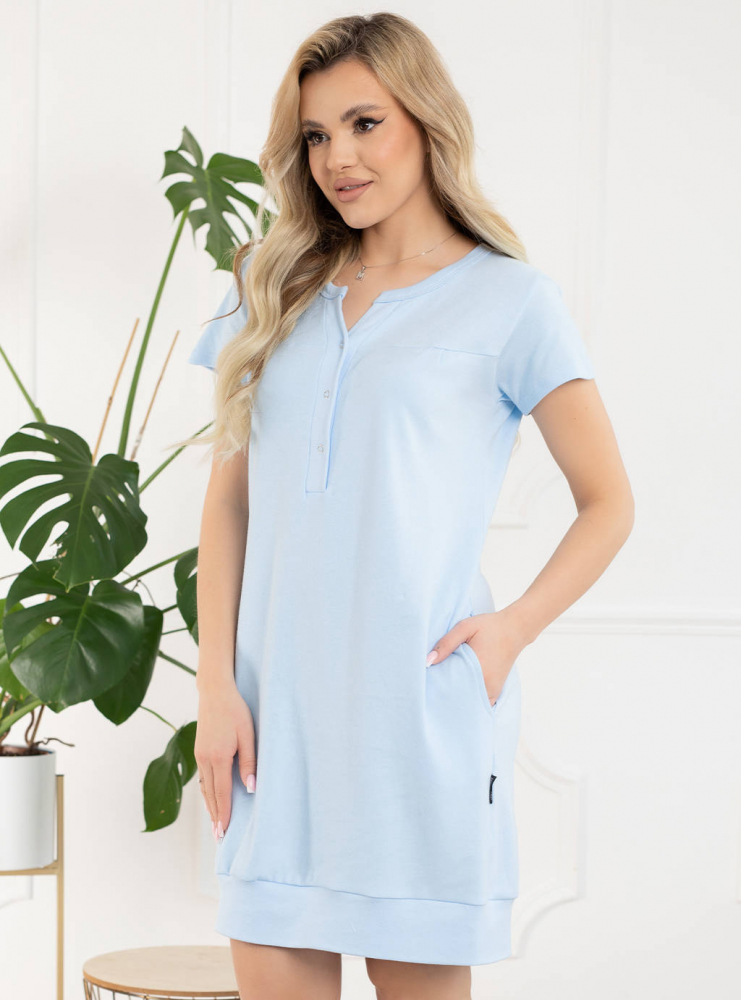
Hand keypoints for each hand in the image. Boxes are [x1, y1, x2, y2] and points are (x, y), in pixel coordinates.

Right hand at [195, 681, 256, 841]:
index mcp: (218, 757)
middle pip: (210, 795)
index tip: (224, 833)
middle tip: (220, 837)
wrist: (215, 692)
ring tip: (215, 824)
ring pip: (204, 788)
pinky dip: (206, 793)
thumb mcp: (248, 734)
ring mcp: (199, 755)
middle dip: (215, 817)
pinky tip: (211, 799)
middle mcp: (205, 759)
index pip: (222, 794)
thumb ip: (249, 762)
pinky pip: (203, 778)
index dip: (225, 814)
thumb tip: (250, 789)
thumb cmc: (235, 711)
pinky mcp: (199, 750)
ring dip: (210, 807)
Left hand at [426, 609, 526, 706]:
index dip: (437, 689)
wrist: (514, 629)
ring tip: (444, 692)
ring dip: (458, 701)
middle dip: (445, 697)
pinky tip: (460, 694)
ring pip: (470, 705)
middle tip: (433, 690)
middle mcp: (486, 684)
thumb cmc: (488, 626)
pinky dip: (470, 702)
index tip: (428, 687)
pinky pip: (481, 704)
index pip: (450, 689)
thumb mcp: (465, 627)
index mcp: (477, 669)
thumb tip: (427, 662)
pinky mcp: (496, 691)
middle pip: (459, 700)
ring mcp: (492, 690)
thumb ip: (446, 643)